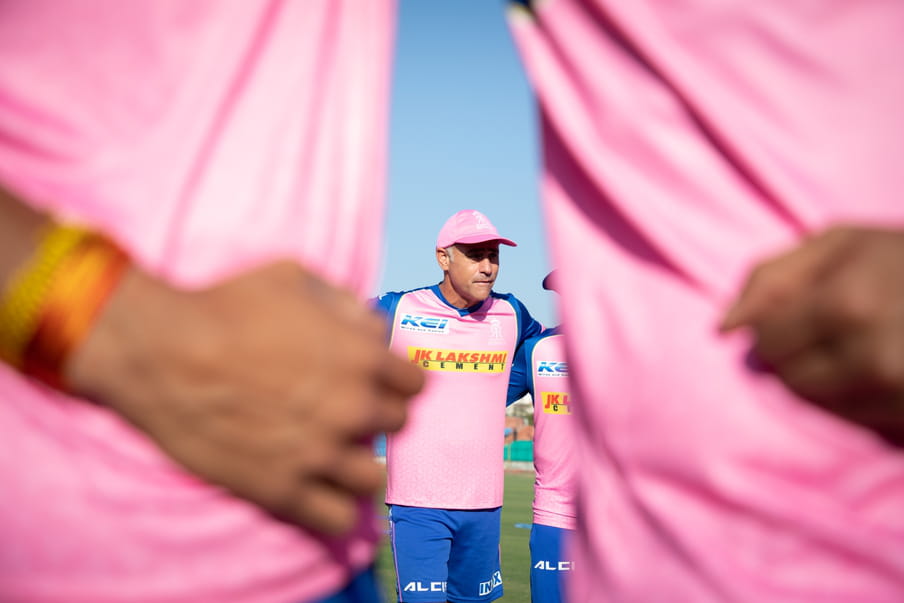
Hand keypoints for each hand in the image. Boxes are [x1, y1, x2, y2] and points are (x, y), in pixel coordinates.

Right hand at [66, 261, 423, 533]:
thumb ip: (345, 302)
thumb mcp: (294, 278)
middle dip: (377, 415)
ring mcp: (319, 454)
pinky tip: (320, 488)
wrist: (162, 353)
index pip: (414, 384)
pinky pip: (337, 519)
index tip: (378, 381)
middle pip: (397, 425)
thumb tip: (373, 326)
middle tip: (347, 411)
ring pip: (373, 478)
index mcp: (361, 358)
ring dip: (359, 464)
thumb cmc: (226, 306)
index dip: (396, 380)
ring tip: (337, 454)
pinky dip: (336, 507)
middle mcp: (351, 408)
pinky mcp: (284, 489)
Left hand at [720, 226, 903, 445]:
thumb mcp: (838, 242)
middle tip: (828, 328)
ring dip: (822, 379)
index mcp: (844, 304)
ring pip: (819, 405)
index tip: (793, 314)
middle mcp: (872, 356)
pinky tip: (879, 364)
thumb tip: (719, 329)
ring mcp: (901, 393)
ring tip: (856, 342)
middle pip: (788, 378)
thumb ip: (769, 278)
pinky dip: (854, 398)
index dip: (770, 329)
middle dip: (792, 356)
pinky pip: (857, 421)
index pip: (764, 343)